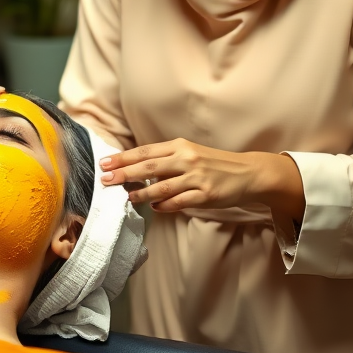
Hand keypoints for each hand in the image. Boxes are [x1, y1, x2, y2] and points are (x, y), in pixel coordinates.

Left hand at [99, 138, 304, 219]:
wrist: (248, 172)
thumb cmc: (214, 164)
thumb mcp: (190, 153)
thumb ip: (166, 160)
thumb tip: (137, 169)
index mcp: (180, 146)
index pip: (145, 152)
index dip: (123, 158)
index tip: (105, 163)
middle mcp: (186, 159)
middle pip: (148, 167)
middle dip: (124, 174)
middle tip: (105, 180)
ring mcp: (196, 177)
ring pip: (161, 187)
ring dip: (141, 194)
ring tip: (128, 197)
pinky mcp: (205, 195)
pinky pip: (179, 202)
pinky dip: (164, 205)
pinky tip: (154, 207)